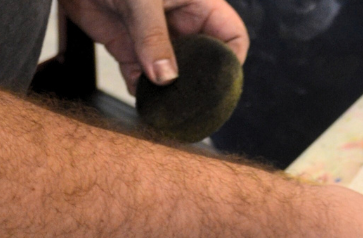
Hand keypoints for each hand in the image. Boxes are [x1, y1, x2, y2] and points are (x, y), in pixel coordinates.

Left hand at [59, 0, 248, 91]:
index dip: (231, 61)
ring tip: (164, 102)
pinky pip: (144, 79)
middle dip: (197, 83)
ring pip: (173, 75)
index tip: (219, 81)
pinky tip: (139, 92)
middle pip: (204, 62)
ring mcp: (156, 39)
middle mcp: (180, 23)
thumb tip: (166, 77)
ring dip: (168, 91)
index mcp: (198, 4)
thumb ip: (153, 37)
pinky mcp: (130, 49)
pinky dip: (141, 90)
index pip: (232, 37)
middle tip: (190, 99)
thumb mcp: (140, 0)